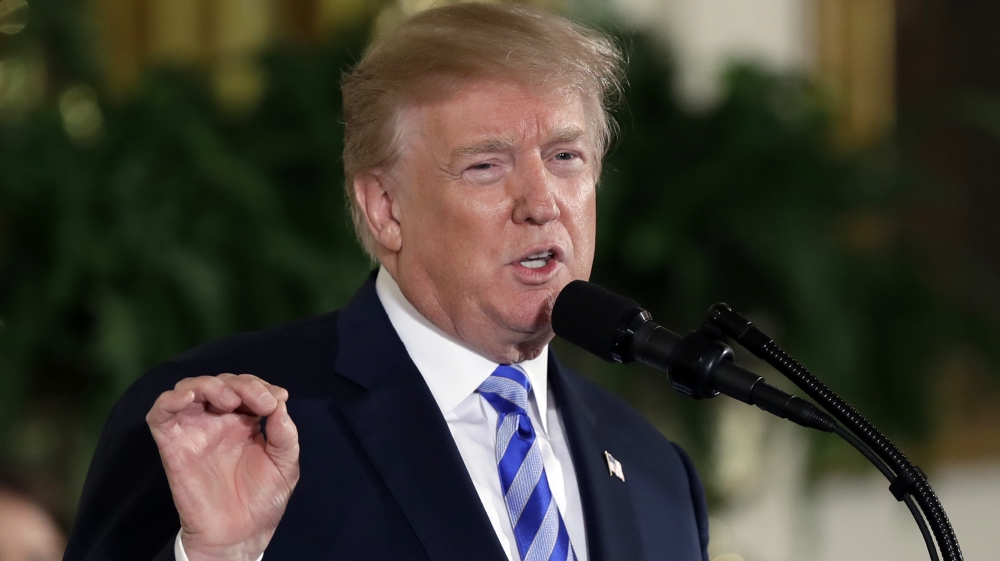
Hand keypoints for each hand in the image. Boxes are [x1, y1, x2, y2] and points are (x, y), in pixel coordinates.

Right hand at [146, 374, 299, 560]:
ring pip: (190, 388)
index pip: (248, 388)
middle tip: (261, 403)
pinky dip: (170, 399)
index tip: (278, 400)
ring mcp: (195, 429)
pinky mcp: (173, 444)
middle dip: (243, 385)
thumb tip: (280, 403)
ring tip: (229, 401)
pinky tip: (188, 398)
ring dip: (210, 385)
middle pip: (222, 382)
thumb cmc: (262, 500)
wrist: (239, 535)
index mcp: (245, 421)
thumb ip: (285, 433)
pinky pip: (160, 413)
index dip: (262, 386)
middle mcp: (218, 420)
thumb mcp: (285, 464)